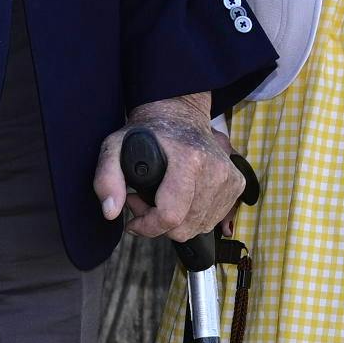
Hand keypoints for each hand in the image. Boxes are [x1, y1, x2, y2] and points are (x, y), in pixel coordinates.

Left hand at [100, 93, 240, 244]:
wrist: (182, 115)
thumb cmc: (148, 133)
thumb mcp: (115, 147)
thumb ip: (106, 178)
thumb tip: (111, 212)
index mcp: (188, 159)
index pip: (171, 215)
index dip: (148, 227)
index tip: (133, 221)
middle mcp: (215, 169)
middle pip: (184, 227)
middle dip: (159, 224)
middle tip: (144, 202)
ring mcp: (229, 178)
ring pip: (198, 227)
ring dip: (176, 222)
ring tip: (162, 198)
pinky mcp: (237, 184)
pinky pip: (212, 220)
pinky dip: (193, 218)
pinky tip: (181, 199)